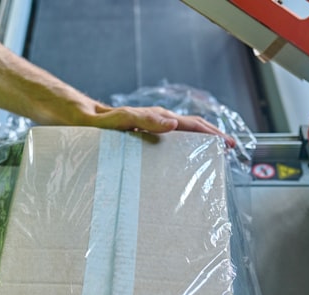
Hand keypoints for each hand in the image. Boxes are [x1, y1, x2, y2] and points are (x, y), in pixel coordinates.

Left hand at [87, 103, 236, 147]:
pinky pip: (170, 143)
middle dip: (213, 138)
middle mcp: (157, 121)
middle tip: (229, 152)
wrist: (78, 121)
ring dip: (200, 145)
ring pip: (183, 136)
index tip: (229, 145)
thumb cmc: (95, 122)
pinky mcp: (144, 137)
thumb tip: (173, 124)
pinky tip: (183, 163)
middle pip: (193, 128)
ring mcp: (152, 129)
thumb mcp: (117, 121)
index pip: (192, 125)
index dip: (213, 134)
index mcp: (156, 117)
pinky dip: (183, 150)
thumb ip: (141, 120)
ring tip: (213, 159)